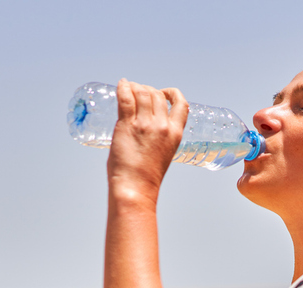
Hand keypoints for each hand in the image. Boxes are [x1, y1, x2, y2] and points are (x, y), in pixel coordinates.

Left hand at [106, 79, 188, 203]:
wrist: (135, 188)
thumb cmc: (145, 177)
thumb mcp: (162, 153)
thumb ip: (157, 137)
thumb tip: (142, 125)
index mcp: (175, 133)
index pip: (181, 104)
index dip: (171, 93)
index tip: (163, 93)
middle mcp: (162, 125)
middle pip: (158, 94)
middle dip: (148, 89)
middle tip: (138, 94)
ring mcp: (145, 124)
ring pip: (143, 92)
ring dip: (135, 87)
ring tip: (128, 89)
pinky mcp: (127, 124)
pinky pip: (126, 97)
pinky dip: (123, 87)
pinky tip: (121, 84)